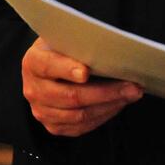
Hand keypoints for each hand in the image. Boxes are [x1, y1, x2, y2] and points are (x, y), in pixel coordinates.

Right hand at [20, 37, 142, 135]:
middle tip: (131, 85)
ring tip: (131, 94)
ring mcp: (42, 111)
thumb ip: (76, 42)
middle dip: (105, 92)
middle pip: (70, 95)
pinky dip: (103, 116)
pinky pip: (81, 126)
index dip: (67, 69)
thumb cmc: (59, 49)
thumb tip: (105, 46)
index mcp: (33, 62)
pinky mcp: (53, 126)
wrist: (45, 69)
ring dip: (109, 105)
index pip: (49, 66)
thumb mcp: (62, 38)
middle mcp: (33, 89)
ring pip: (79, 114)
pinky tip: (118, 104)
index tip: (86, 72)